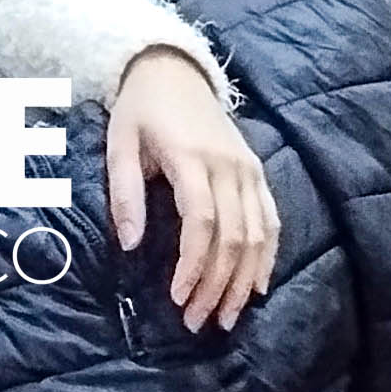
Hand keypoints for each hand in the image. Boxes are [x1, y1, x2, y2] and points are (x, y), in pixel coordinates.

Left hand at [107, 46, 275, 333]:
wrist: (173, 70)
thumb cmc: (140, 109)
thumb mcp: (119, 143)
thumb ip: (124, 194)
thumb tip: (131, 245)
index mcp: (191, 157)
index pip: (201, 221)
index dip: (193, 265)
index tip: (178, 299)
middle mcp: (228, 165)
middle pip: (233, 236)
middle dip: (217, 285)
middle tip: (198, 322)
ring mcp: (248, 168)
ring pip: (257, 234)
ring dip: (243, 280)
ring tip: (226, 316)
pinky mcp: (257, 170)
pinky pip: (271, 220)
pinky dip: (267, 256)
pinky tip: (255, 286)